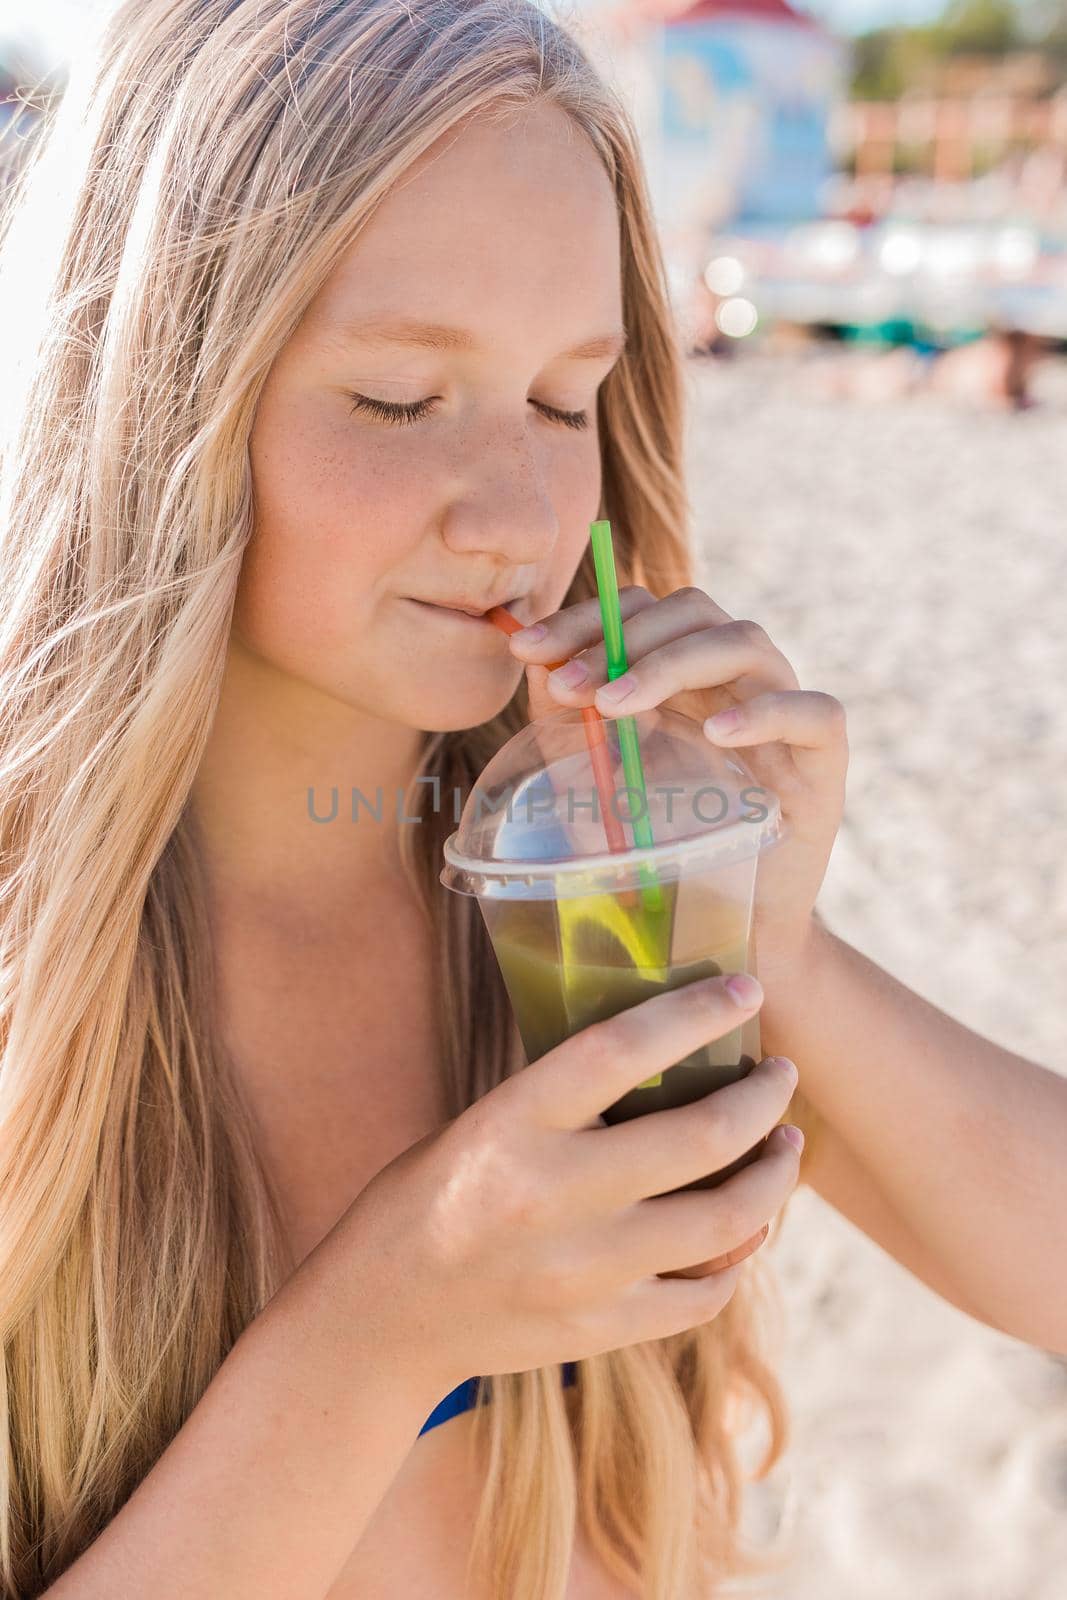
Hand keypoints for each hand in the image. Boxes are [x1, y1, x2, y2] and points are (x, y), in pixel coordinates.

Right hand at [335, 974, 801, 1393]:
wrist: (380, 1320)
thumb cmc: (428, 1198)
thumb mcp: (482, 1123)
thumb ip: (565, 1099)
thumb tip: (669, 1053)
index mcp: (511, 1124)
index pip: (622, 1048)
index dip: (697, 1013)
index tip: (746, 990)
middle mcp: (551, 1195)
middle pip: (702, 1136)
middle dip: (765, 1096)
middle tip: (782, 1075)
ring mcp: (581, 1272)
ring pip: (726, 1221)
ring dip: (774, 1177)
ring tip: (785, 1148)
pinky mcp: (599, 1331)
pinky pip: (704, 1295)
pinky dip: (737, 1256)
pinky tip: (744, 1229)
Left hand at [507, 586, 847, 977]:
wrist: (716, 925)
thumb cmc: (655, 847)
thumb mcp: (598, 778)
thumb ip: (569, 721)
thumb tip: (534, 663)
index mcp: (684, 673)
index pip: (643, 609)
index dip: (586, 617)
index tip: (526, 649)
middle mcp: (736, 678)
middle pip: (691, 609)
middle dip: (619, 638)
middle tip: (566, 686)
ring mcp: (784, 710)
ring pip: (744, 642)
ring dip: (670, 664)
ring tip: (615, 707)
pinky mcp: (824, 759)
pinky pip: (814, 711)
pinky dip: (763, 713)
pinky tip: (713, 735)